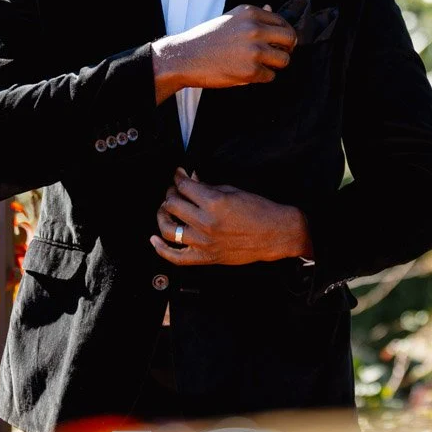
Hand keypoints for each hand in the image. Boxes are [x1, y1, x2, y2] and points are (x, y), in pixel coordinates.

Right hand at [151, 3, 296, 100]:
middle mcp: (255, 29)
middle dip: (286, 49)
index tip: (279, 42)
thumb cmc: (207, 38)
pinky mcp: (251, 71)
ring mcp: (254, 50)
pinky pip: (270, 76)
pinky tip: (247, 73)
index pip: (282, 22)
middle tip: (277, 55)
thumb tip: (272, 8)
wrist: (185, 57)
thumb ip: (254, 16)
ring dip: (275, 65)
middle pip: (290, 39)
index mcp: (250, 13)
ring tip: (260, 65)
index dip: (283, 34)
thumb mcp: (230, 19)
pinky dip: (262, 77)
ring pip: (284, 60)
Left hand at [151, 167, 312, 264]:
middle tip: (175, 190)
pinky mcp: (206, 257)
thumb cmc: (260, 212)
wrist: (276, 234)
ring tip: (166, 210)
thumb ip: (209, 186)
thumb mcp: (234, 191)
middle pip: (172, 205)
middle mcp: (206, 223)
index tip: (178, 174)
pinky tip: (155, 240)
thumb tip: (192, 180)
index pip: (184, 186)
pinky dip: (161, 249)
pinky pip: (176, 257)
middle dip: (170, 193)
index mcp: (214, 203)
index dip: (178, 177)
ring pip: (168, 229)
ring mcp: (204, 242)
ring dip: (163, 216)